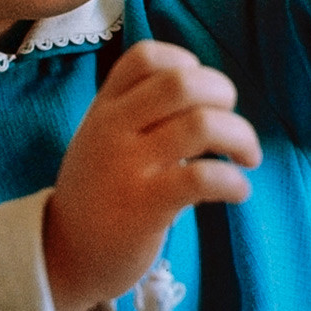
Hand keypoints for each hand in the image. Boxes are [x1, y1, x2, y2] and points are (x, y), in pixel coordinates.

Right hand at [43, 41, 260, 310]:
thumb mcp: (101, 138)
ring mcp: (128, 166)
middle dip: (223, 93)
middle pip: (181, 81)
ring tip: (247, 158)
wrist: (64, 255)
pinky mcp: (145, 206)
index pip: (146, 56)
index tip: (199, 95)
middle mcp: (113, 129)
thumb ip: (137, 111)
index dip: (186, 63)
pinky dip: (234, 181)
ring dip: (241, 137)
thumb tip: (205, 95)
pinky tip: (237, 191)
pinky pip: (202, 178)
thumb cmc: (98, 193)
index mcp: (105, 108)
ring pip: (201, 124)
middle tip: (232, 123)